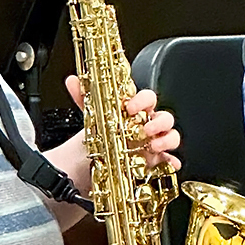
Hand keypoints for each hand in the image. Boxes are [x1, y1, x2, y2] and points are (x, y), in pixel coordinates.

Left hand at [65, 76, 180, 169]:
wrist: (98, 159)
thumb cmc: (102, 133)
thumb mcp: (93, 116)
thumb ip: (84, 98)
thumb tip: (72, 80)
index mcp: (137, 111)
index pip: (148, 98)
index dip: (143, 100)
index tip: (131, 107)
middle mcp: (148, 125)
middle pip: (165, 117)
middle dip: (159, 121)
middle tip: (146, 128)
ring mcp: (154, 143)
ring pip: (172, 136)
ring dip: (167, 139)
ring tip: (154, 146)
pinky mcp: (156, 161)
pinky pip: (170, 160)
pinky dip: (172, 162)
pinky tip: (168, 164)